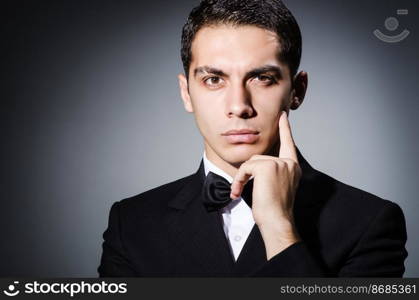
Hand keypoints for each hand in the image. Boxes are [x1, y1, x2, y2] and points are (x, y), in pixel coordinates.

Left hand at [230, 111, 301, 258]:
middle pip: (260, 158)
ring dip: (242, 178)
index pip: (288, 144)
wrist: (276, 221)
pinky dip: (239, 179)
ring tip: (240, 192)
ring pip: (252, 162)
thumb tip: (255, 165)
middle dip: (248, 173)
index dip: (285, 130)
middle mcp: (289, 164)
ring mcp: (279, 164)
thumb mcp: (276, 186)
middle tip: (239, 189)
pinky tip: (239, 191)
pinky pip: (246, 167)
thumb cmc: (274, 209)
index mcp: (293, 168)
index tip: (283, 116)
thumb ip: (272, 171)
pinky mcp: (267, 167)